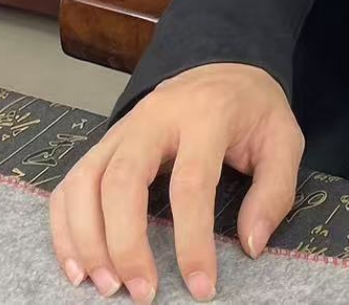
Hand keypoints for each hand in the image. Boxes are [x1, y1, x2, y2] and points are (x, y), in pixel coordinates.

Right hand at [49, 62, 303, 300]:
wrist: (225, 66)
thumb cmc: (253, 110)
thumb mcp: (283, 139)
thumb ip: (274, 191)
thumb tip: (250, 246)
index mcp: (206, 114)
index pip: (191, 182)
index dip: (192, 241)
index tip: (201, 287)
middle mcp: (156, 116)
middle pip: (123, 179)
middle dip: (126, 243)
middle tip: (141, 293)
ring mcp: (124, 127)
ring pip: (86, 180)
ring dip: (87, 239)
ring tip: (105, 286)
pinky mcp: (105, 141)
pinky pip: (71, 183)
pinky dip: (65, 227)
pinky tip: (78, 266)